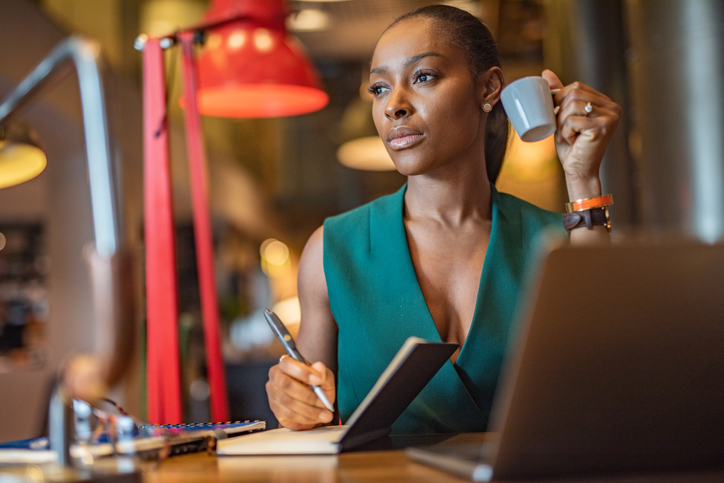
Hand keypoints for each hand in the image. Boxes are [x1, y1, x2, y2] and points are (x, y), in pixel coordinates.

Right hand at [266, 356, 335, 430]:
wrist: (314, 403)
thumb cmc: (316, 386)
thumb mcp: (324, 377)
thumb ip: (322, 373)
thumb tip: (319, 367)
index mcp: (286, 363)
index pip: (288, 364)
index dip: (303, 372)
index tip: (318, 380)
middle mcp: (276, 377)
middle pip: (285, 384)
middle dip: (307, 395)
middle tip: (323, 403)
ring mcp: (273, 394)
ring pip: (288, 402)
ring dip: (309, 410)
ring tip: (324, 414)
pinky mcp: (275, 410)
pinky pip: (288, 415)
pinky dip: (304, 418)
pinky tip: (315, 418)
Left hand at [542, 69, 620, 199]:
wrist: (579, 171)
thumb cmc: (571, 146)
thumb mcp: (563, 116)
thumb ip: (559, 95)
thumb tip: (545, 72)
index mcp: (606, 102)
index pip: (576, 86)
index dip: (560, 98)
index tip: (557, 115)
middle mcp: (612, 107)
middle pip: (573, 94)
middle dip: (560, 111)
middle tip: (562, 129)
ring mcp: (610, 116)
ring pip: (571, 106)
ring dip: (561, 123)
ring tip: (568, 136)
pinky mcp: (602, 127)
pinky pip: (572, 121)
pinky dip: (565, 132)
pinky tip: (573, 141)